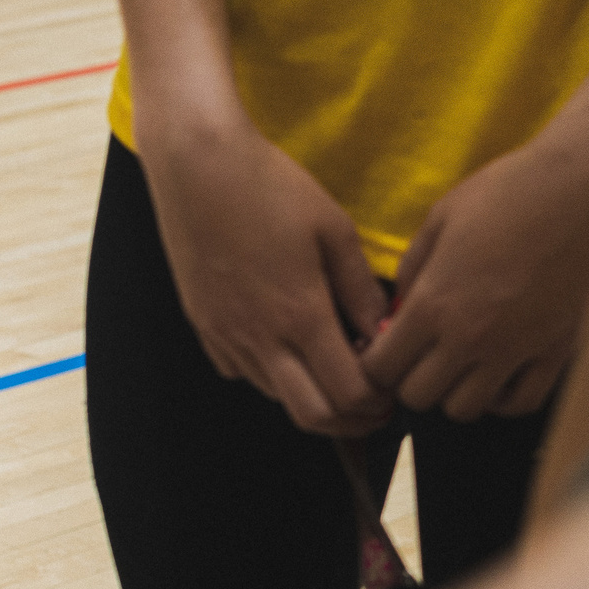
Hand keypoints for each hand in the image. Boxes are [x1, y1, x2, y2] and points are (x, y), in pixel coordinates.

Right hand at [141, 115, 392, 435]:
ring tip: (332, 366)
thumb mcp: (334, 230)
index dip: (378, 402)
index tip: (392, 388)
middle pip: (312, 416)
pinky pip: (243, 373)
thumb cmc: (270, 188)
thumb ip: (361, 290)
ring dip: (311, 395)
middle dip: (349, 420)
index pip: (348, 394)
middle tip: (372, 404)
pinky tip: (285, 343)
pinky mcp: (204, 329)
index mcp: (301, 316)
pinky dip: (272, 374)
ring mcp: (226, 338)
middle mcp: (261, 340)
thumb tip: (383, 331)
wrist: (196, 168)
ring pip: (276, 397)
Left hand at [362, 136, 588, 420]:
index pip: (381, 368)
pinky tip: (499, 371)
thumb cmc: (515, 190)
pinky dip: (502, 397)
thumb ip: (412, 270)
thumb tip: (398, 309)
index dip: (376, 362)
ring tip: (460, 363)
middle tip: (420, 355)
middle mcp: (472, 337)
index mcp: (435, 303)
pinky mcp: (557, 352)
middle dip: (409, 379)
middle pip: (418, 397)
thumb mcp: (443, 218)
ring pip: (464, 409)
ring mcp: (517, 350)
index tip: (385, 348)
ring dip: (453, 391)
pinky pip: (520, 403)